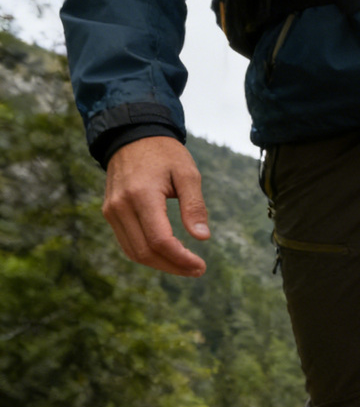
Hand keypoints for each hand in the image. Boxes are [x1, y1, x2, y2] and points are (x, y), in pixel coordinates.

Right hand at [102, 137, 209, 276]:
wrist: (132, 136)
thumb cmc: (164, 153)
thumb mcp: (187, 174)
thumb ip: (195, 205)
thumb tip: (202, 238)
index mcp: (141, 194)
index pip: (159, 240)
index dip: (181, 259)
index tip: (201, 266)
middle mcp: (121, 206)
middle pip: (146, 251)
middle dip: (174, 266)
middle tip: (198, 270)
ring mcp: (112, 211)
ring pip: (135, 252)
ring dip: (162, 265)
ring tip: (186, 266)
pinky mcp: (111, 213)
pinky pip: (128, 244)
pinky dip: (149, 255)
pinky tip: (169, 255)